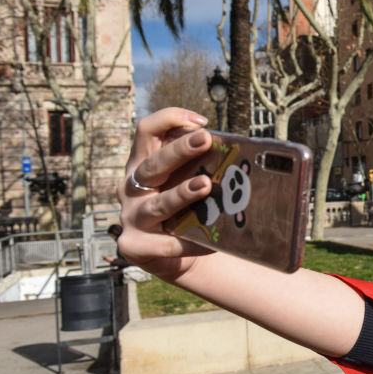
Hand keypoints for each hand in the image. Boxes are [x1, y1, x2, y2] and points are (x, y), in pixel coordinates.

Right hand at [116, 108, 214, 281]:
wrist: (171, 254)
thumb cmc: (183, 208)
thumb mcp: (185, 181)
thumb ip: (200, 166)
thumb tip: (241, 153)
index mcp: (143, 164)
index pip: (147, 131)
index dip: (169, 119)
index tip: (201, 121)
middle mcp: (131, 187)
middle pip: (152, 164)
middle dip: (179, 150)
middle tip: (205, 139)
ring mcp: (131, 217)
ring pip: (157, 204)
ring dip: (182, 194)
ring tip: (205, 185)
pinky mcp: (134, 245)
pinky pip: (165, 244)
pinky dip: (189, 242)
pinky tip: (209, 241)